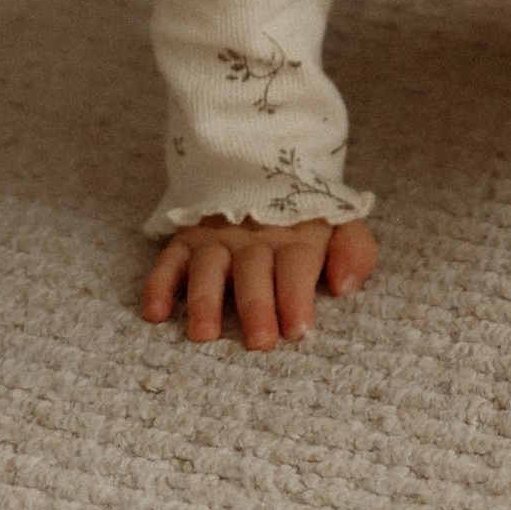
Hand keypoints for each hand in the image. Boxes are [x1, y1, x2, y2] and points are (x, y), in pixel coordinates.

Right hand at [141, 213, 377, 349]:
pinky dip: (159, 284)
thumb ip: (355, 251)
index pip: (297, 264)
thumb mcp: (341, 226)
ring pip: (208, 267)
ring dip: (205, 299)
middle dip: (256, 305)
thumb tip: (344, 285)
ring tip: (203, 334)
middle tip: (259, 341)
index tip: (299, 328)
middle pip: (253, 271)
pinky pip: (168, 260)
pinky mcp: (186, 241)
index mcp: (295, 236)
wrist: (268, 168)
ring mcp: (216, 239)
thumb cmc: (307, 219)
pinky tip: (155, 312)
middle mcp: (253, 238)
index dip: (297, 295)